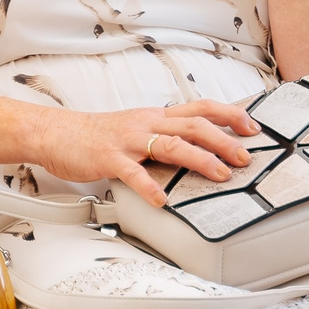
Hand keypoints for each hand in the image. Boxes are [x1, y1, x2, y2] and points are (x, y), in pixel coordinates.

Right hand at [24, 100, 257, 206]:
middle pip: (194, 125)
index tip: (252, 127)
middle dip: (225, 140)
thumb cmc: (97, 135)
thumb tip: (196, 147)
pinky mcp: (110, 157)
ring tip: (220, 175)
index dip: (229, 114)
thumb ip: (164, 135)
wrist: (56, 133)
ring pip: (171, 144)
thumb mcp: (137, 128)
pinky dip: (149, 187)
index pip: (200, 108)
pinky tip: (162, 200)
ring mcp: (129, 140)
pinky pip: (133, 172)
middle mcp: (147, 123)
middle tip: (244, 158)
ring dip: (200, 159)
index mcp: (156, 116)